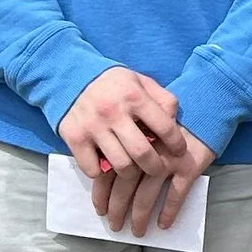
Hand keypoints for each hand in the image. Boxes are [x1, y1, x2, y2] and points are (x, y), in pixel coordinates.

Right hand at [60, 66, 189, 231]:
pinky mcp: (74, 138)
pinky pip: (93, 169)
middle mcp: (113, 111)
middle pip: (142, 153)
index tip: (180, 151)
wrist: (71, 78)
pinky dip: (102, 173)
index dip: (177, 143)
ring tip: (134, 170)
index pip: (164, 127)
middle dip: (155, 167)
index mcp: (134, 96)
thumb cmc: (114, 85)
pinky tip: (107, 166)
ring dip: (131, 173)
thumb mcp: (141, 82)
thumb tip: (175, 122)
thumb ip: (162, 99)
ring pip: (120, 165)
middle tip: (158, 169)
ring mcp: (92, 126)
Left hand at [96, 130, 215, 238]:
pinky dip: (169, 211)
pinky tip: (164, 224)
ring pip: (147, 195)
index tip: (100, 210)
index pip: (109, 172)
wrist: (205, 107)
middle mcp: (146, 152)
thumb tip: (108, 172)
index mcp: (131, 141)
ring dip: (140, 217)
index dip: (102, 193)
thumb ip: (128, 143)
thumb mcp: (144, 123)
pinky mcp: (189, 167)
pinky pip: (176, 195)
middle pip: (125, 187)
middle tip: (115, 226)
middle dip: (118, 210)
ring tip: (138, 231)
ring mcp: (168, 160)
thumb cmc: (171, 118)